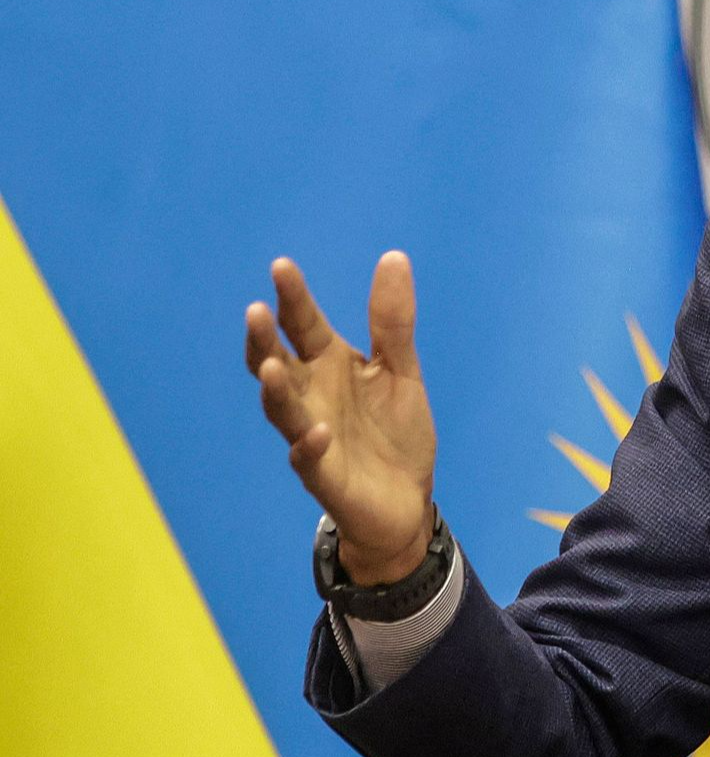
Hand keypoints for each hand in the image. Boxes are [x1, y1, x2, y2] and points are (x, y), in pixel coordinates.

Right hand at [247, 252, 436, 584]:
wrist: (407, 499)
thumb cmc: (394, 432)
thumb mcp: (400, 369)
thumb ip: (392, 320)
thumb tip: (393, 256)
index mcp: (329, 365)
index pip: (304, 325)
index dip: (293, 298)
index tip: (282, 266)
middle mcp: (311, 396)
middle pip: (277, 362)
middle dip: (264, 340)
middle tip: (256, 310)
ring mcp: (311, 436)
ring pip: (282, 410)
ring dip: (275, 390)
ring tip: (272, 367)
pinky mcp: (323, 475)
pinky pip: (307, 460)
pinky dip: (308, 446)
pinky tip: (315, 433)